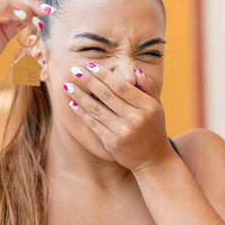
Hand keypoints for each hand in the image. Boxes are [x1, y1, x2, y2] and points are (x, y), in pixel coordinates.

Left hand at [62, 63, 176, 171]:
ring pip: (96, 109)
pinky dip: (82, 113)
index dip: (104, 75)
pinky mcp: (112, 142)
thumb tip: (135, 70)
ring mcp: (123, 131)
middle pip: (107, 95)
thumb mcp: (157, 106)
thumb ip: (148, 87)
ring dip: (79, 95)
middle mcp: (136, 118)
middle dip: (89, 80)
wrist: (153, 159)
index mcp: (147, 106)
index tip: (91, 66)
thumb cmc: (153, 128)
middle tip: (74, 69)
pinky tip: (73, 104)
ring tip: (67, 85)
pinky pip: (93, 124)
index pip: (121, 86)